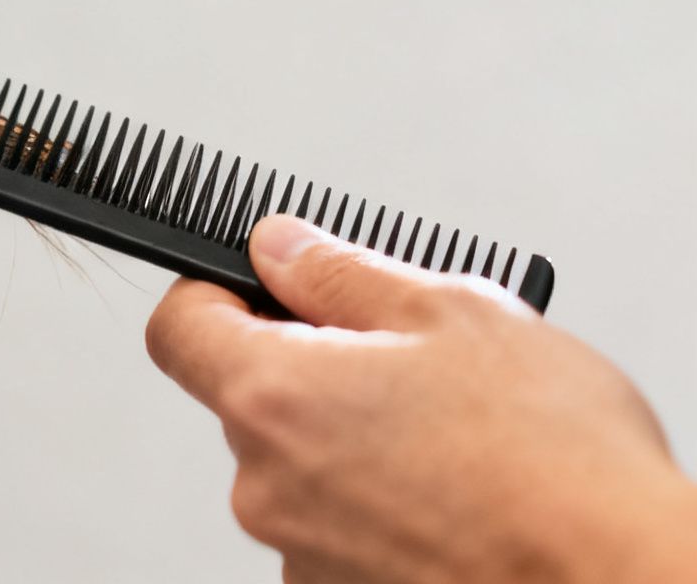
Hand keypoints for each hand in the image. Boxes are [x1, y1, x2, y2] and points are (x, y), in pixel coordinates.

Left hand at [146, 215, 696, 582]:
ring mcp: (299, 551)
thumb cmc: (554, 464)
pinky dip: (378, 507)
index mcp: (273, 394)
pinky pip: (335, 529)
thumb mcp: (454, 313)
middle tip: (405, 364)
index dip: (213, 295)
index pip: (178, 328)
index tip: (262, 288)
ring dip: (351, 444)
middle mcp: (265, 484)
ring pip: (299, 468)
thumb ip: (341, 273)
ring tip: (451, 440)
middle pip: (250, 399)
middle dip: (312, 370)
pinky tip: (452, 496)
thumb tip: (280, 246)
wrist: (619, 582)